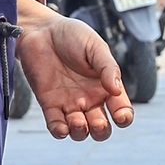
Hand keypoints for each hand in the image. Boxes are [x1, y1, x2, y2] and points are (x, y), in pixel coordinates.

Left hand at [16, 0, 132, 139]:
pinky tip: (62, 128)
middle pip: (101, 127)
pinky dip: (60, 131)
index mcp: (105, 86)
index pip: (120, 109)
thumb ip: (108, 68)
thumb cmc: (72, 35)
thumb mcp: (95, 47)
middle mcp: (90, 98)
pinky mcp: (49, 104)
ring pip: (80, 130)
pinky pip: (56, 125)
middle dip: (101, 131)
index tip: (120, 116)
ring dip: (81, 133)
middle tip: (97, 122)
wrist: (40, 31)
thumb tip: (117, 91)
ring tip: (78, 122)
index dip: (124, 117)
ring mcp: (69, 103)